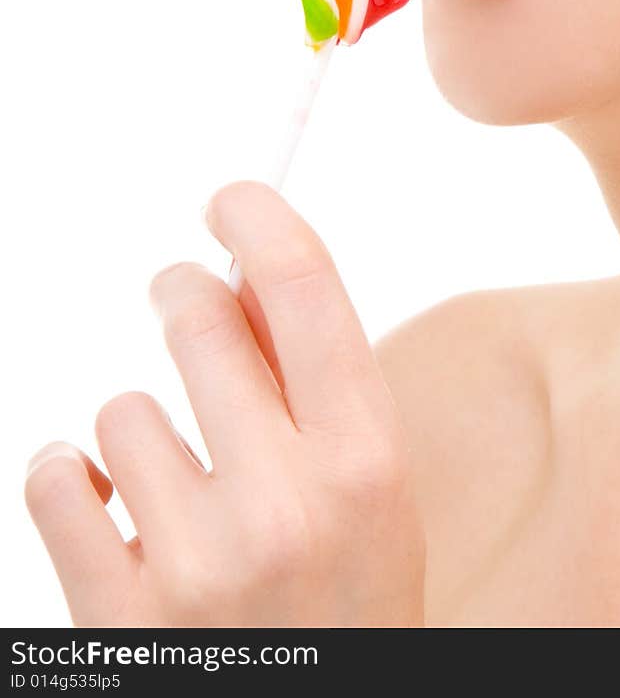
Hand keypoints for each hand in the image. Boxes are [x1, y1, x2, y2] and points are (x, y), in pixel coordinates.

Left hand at [25, 181, 425, 626]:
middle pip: (197, 321)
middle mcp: (288, 506)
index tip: (229, 197)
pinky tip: (112, 515)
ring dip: (137, 431)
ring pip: (119, 409)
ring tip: (177, 489)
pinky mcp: (120, 620)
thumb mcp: (368, 494)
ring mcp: (197, 567)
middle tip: (176, 298)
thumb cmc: (342, 603)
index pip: (306, 290)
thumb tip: (248, 268)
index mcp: (368, 463)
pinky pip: (53, 477)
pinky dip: (70, 481)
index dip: (260, 217)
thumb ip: (318, 382)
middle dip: (180, 294)